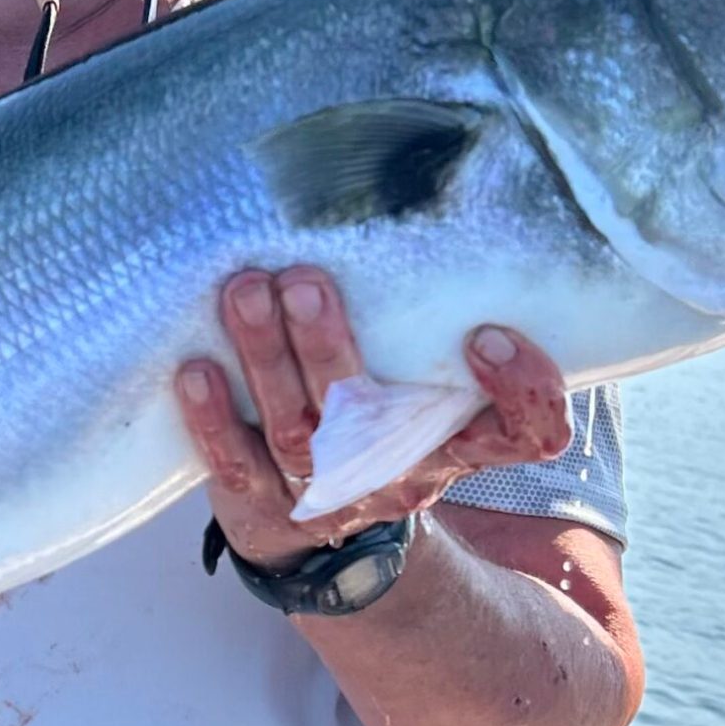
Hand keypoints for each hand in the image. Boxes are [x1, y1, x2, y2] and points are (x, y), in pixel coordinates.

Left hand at [175, 267, 571, 569]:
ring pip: (300, 433)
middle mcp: (400, 469)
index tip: (487, 335)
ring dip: (268, 359)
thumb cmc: (378, 420)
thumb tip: (400, 191)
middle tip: (304, 282)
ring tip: (246, 292)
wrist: (321, 535)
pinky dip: (215, 418)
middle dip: (332, 347)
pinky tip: (197, 369)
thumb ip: (424, 322)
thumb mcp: (421, 382)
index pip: (527, 431)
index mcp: (456, 439)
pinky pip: (237, 464)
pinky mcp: (264, 503)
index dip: (523, 393)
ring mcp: (330, 493)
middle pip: (378, 419)